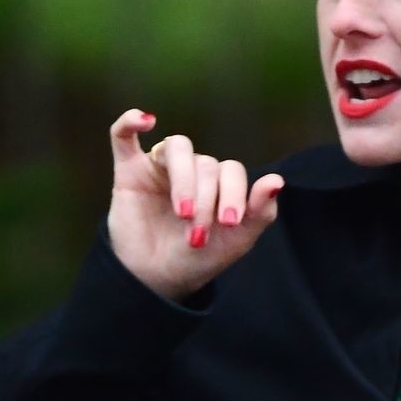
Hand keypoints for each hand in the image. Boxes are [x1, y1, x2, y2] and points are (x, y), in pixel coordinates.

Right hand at [106, 109, 284, 302]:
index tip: (228, 223)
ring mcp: (159, 167)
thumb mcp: (237, 241)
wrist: (158, 279)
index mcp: (218, 182)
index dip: (234, 194)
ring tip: (183, 212)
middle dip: (206, 201)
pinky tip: (144, 120)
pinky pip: (123, 137)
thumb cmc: (199, 258)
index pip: (231, 170)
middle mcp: (191, 169)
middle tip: (197, 234)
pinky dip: (130, 122)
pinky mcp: (129, 171)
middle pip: (206, 164)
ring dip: (184, 178)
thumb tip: (277, 181)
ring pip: (177, 148)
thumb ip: (260, 212)